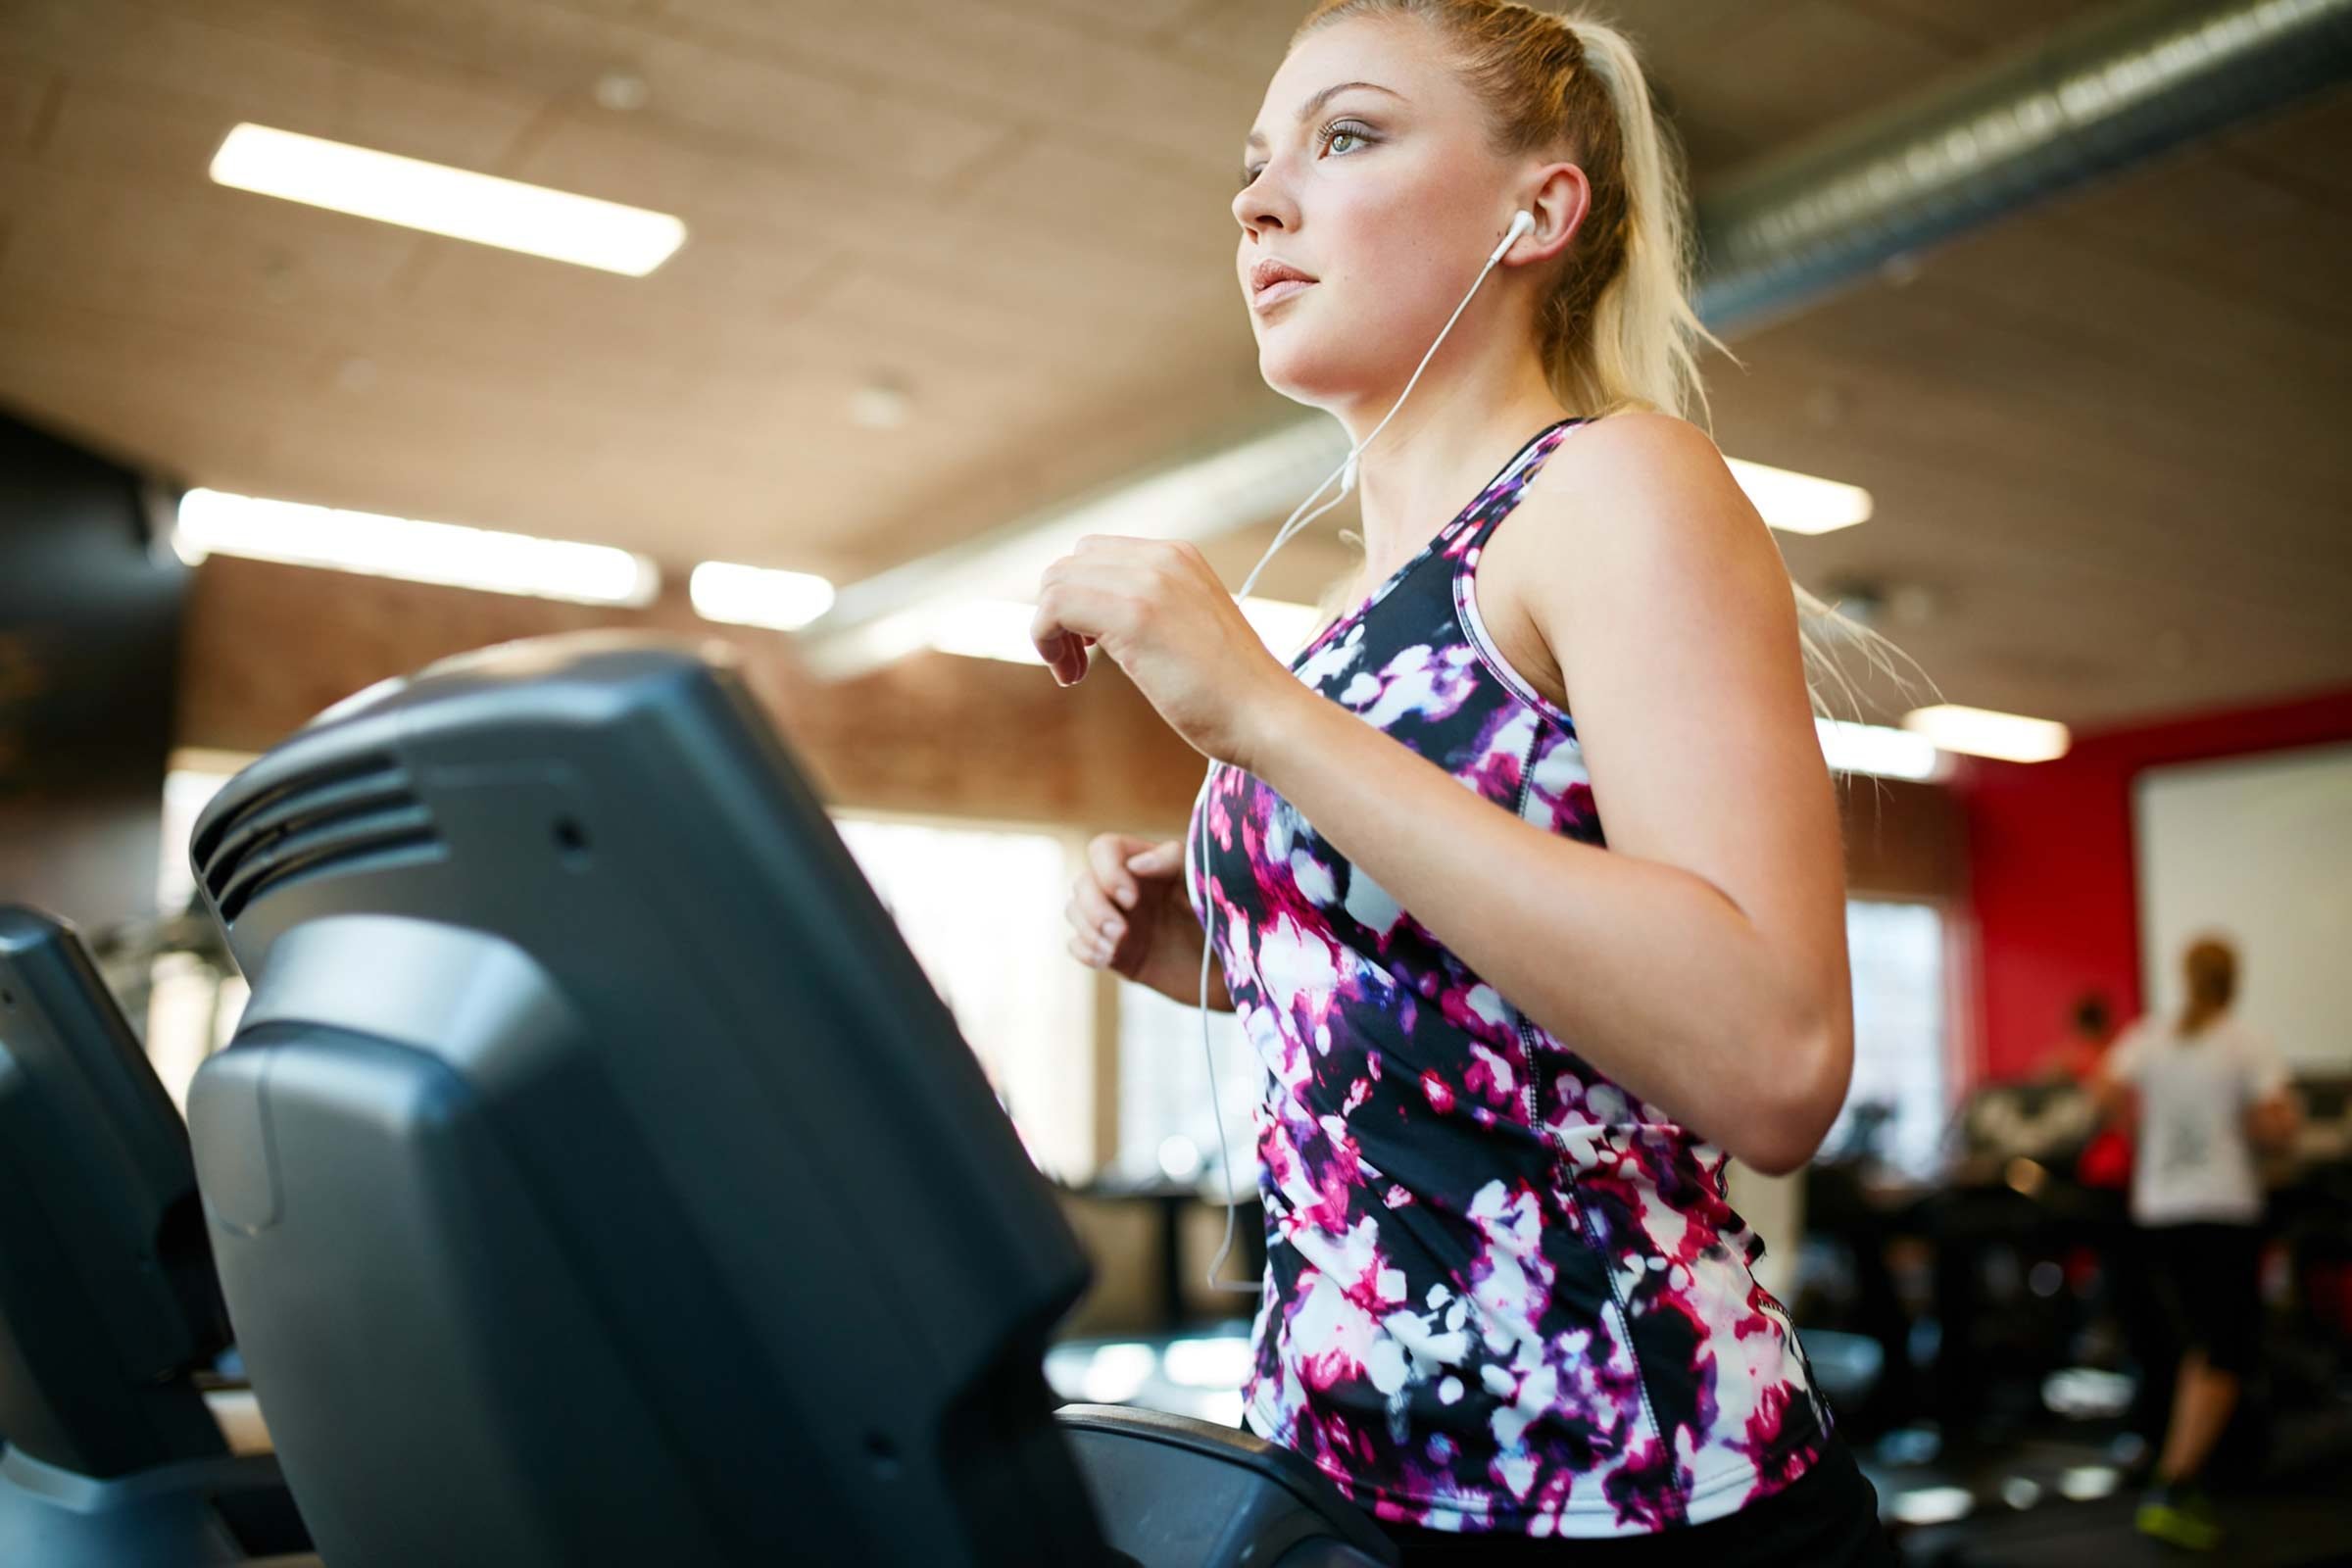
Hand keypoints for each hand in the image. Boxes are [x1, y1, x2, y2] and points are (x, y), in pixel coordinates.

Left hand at [1032, 536, 1299, 770]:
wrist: (1266, 717)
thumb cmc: (1230, 692)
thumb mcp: (1188, 630)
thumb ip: (1150, 610)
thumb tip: (1093, 623)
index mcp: (1178, 556)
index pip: (1095, 553)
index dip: (1078, 598)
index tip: (1089, 646)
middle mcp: (1162, 557)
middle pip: (1070, 564)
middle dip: (1059, 612)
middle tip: (1076, 662)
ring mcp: (1149, 581)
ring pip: (1055, 582)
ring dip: (1050, 631)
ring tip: (1072, 673)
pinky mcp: (1133, 614)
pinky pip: (1054, 608)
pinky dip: (1046, 641)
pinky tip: (1072, 677)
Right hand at [1065, 835, 1223, 1004]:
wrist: (1232, 970)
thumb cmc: (1225, 918)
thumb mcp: (1204, 883)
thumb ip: (1174, 864)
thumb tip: (1137, 865)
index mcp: (1146, 864)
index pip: (1103, 848)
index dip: (1108, 871)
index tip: (1132, 898)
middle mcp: (1126, 888)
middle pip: (1082, 882)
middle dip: (1094, 908)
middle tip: (1122, 932)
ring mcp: (1117, 920)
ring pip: (1074, 911)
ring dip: (1088, 928)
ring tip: (1116, 947)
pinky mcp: (1115, 953)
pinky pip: (1077, 944)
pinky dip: (1085, 950)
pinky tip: (1109, 958)